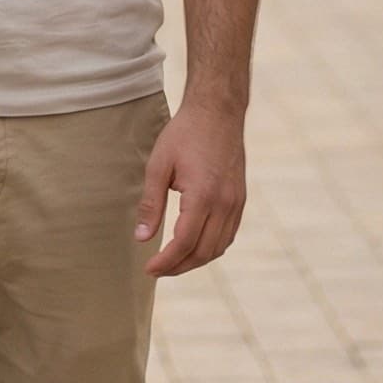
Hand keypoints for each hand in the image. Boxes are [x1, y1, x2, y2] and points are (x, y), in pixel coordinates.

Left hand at [136, 98, 246, 276]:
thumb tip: (141, 237)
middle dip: (179, 266)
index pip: (184, 243)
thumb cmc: (184, 134)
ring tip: (172, 262)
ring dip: (195, 260)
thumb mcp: (159, 165)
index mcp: (204, 196)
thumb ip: (151, 203)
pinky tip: (194, 246)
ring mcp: (236, 203)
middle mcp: (225, 205)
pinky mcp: (240, 200)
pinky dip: (211, 248)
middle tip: (156, 269)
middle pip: (203, 252)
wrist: (218, 112)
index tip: (148, 269)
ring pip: (218, 248)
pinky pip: (228, 235)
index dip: (166, 262)